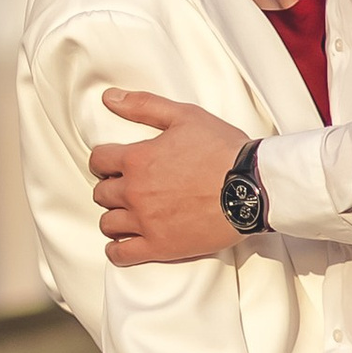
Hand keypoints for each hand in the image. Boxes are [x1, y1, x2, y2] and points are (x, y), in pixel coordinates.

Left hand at [89, 94, 245, 259]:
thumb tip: (109, 98)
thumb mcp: (184, 116)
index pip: (99, 161)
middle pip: (102, 193)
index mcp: (137, 159)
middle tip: (128, 188)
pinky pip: (122, 254)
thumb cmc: (223, 150)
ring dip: (114, 217)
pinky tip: (122, 244)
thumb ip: (144, 105)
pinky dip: (117, 250)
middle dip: (111, 188)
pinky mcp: (160, 246)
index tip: (113, 165)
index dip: (105, 161)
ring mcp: (146, 222)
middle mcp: (135, 192)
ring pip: (108, 224)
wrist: (252, 187)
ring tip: (128, 214)